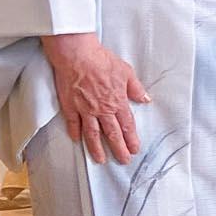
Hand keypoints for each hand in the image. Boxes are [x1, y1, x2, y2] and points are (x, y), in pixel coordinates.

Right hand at [42, 34, 149, 164]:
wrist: (77, 54)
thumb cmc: (101, 60)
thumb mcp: (126, 72)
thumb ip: (135, 88)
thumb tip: (145, 99)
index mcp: (117, 101)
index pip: (127, 125)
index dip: (131, 139)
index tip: (134, 149)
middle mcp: (102, 109)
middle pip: (112, 134)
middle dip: (119, 149)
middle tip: (123, 161)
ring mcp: (85, 109)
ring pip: (92, 133)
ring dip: (97, 148)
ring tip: (101, 159)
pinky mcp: (70, 105)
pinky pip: (73, 123)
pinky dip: (75, 132)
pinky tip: (77, 140)